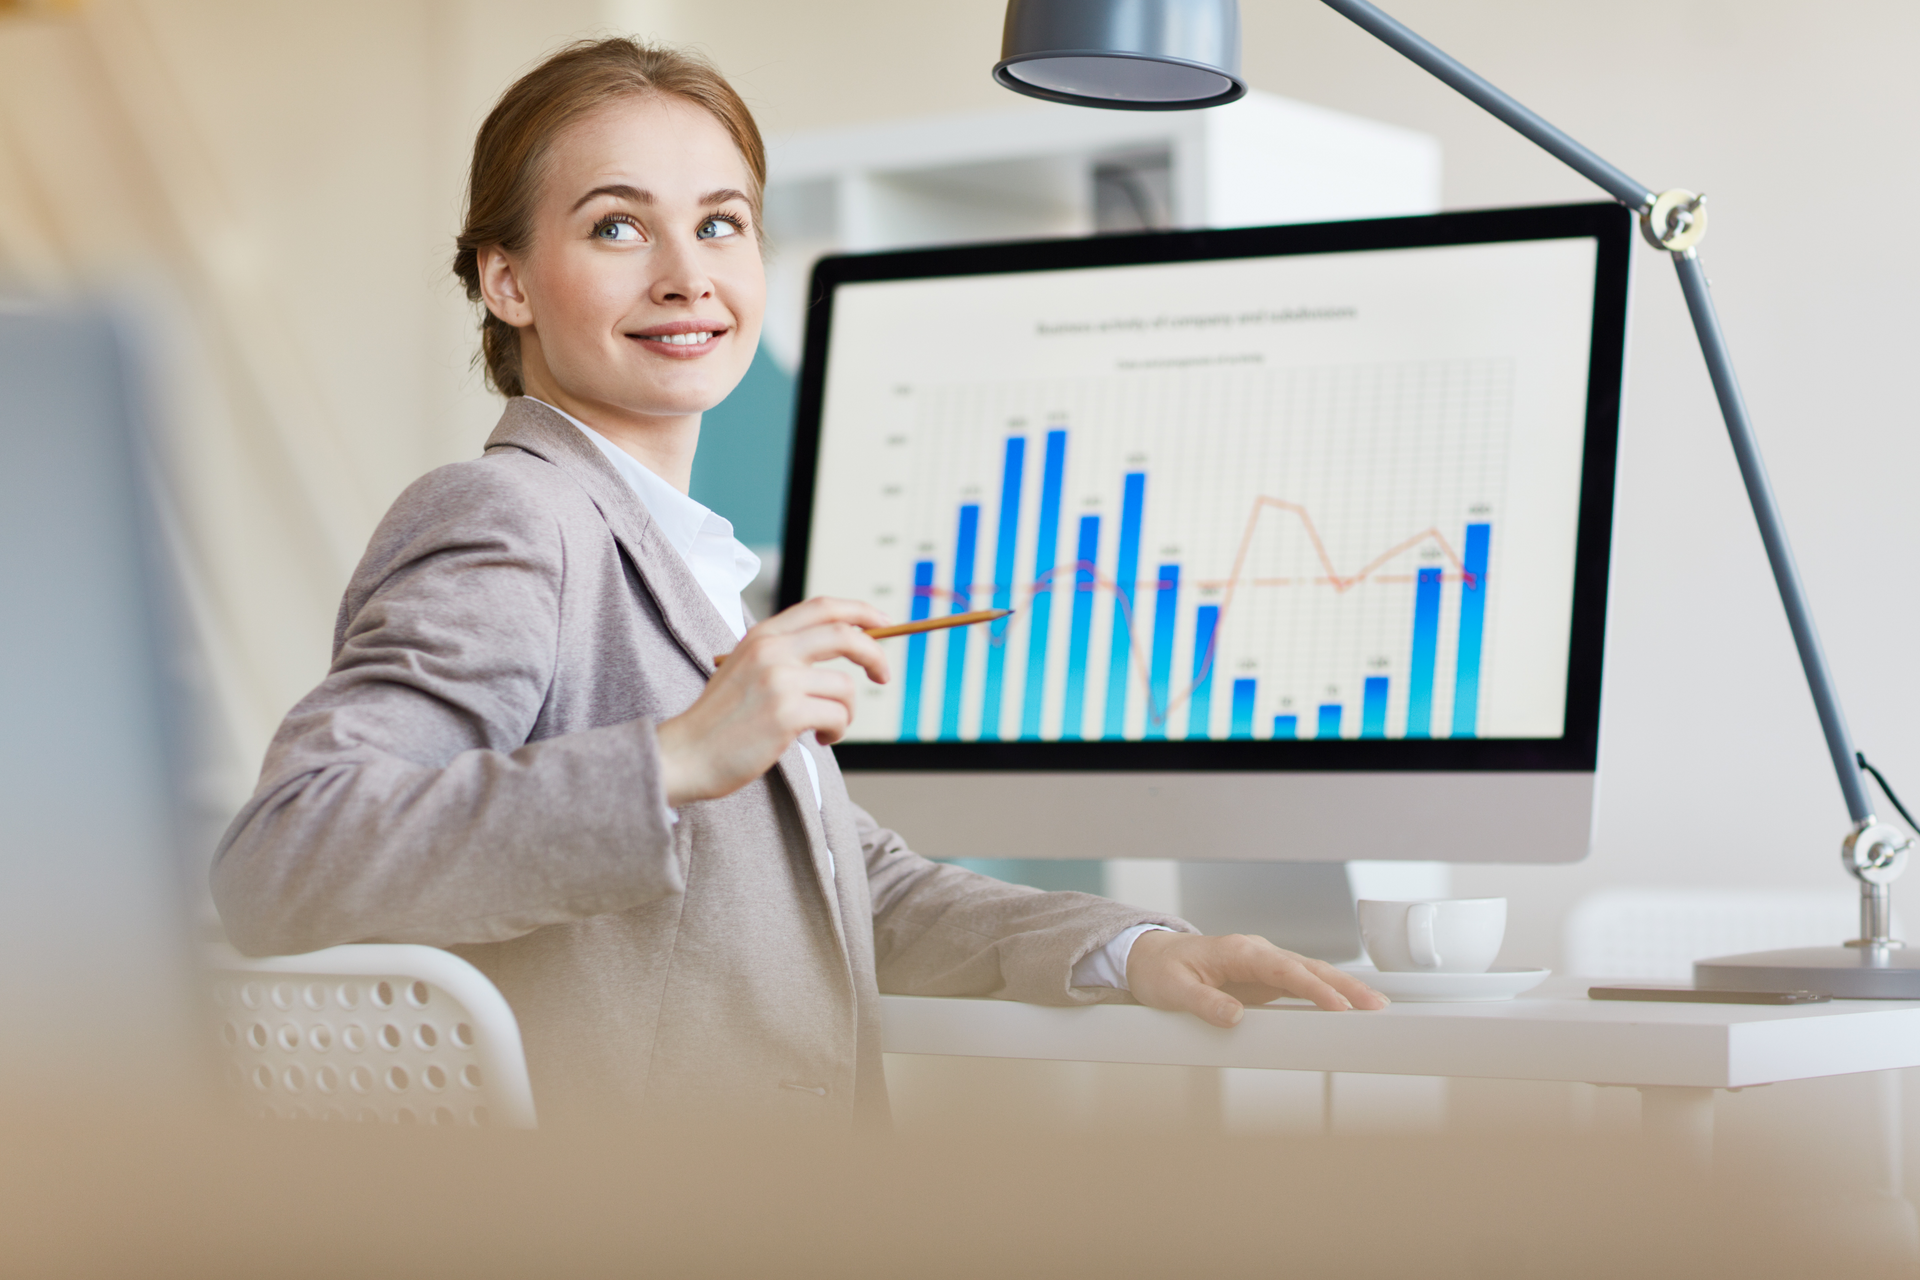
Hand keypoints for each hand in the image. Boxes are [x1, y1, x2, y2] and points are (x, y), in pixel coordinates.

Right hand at [656, 597, 890, 805]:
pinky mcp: (786, 712)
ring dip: (845, 713)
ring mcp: (779, 680)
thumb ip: (782, 655)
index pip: (823, 608)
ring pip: (845, 687)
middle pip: (845, 636)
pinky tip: (818, 739)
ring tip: (825, 728)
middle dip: (875, 655)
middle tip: (882, 676)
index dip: (861, 612)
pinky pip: (838, 716)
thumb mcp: (745, 670)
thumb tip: (840, 650)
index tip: (883, 624)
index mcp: (762, 635)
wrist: (685, 755)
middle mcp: (771, 650)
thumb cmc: (719, 721)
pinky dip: (836, 730)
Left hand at [1125, 930, 1388, 1026]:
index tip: (1337, 1005)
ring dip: (1343, 988)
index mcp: (1237, 951)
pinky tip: (1347, 1005)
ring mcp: (1263, 965)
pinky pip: (1301, 984)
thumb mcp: (1173, 990)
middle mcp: (1256, 953)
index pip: (1284, 968)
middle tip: (1376, 1005)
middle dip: (1344, 985)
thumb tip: (1233, 1016)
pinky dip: (1326, 992)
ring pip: (1311, 973)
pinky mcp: (1265, 979)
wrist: (1150, 957)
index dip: (1313, 987)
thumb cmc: (1161, 970)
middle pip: (1308, 967)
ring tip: (1374, 1006)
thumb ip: (1203, 1003)